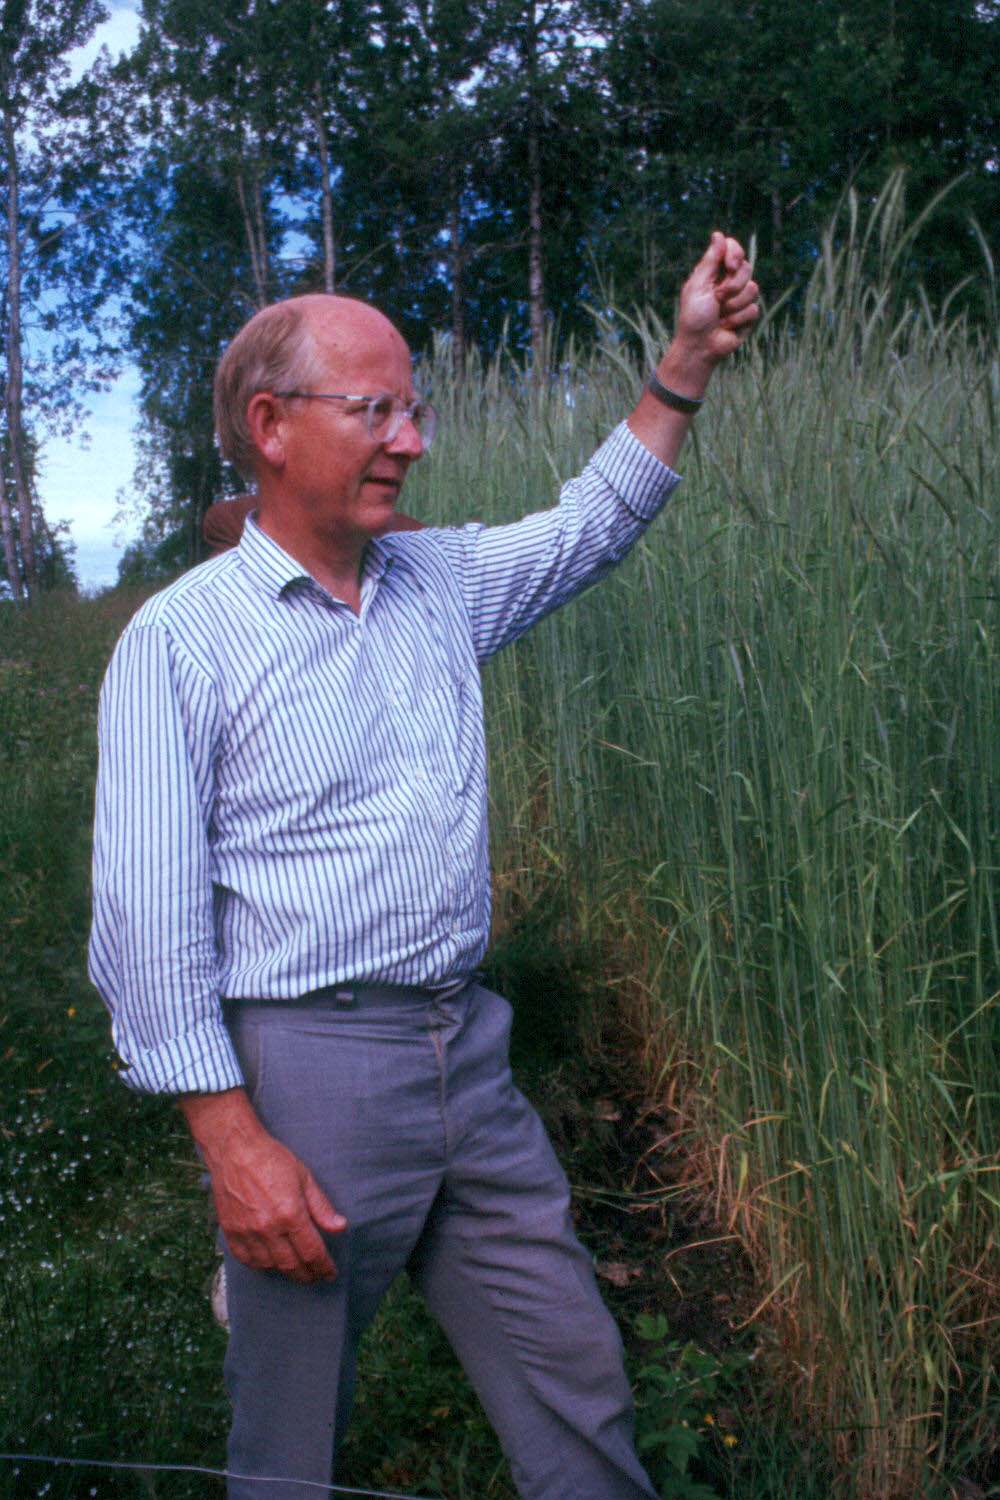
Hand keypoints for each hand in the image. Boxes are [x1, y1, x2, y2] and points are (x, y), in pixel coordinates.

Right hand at [180, 1089, 346, 1283]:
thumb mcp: (304, 1177)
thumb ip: (322, 1207)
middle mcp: (268, 1228)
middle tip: (316, 1276)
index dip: (324, 1266)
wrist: (234, 1150)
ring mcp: (247, 1232)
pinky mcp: (231, 1232)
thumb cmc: (272, 1159)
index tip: (330, 1273)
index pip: (312, 1252)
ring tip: (296, 1269)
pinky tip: (270, 1262)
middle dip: (307, 1275)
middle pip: (292, 1265)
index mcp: (290, 1214)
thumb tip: (340, 1228)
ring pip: (270, 1266)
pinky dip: (261, 1265)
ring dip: (286, 1272)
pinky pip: (247, 1260)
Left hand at [674, 230, 759, 368]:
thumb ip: (710, 261)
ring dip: (733, 306)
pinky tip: (726, 327)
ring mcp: (741, 299)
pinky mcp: (748, 316)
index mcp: (715, 273)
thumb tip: (718, 234)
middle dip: (732, 285)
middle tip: (717, 299)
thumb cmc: (693, 317)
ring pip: (752, 289)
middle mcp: (730, 283)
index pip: (734, 249)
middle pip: (746, 268)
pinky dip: (737, 320)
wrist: (699, 347)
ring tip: (720, 316)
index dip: (735, 253)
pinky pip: (754, 309)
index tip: (729, 265)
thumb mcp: (698, 286)